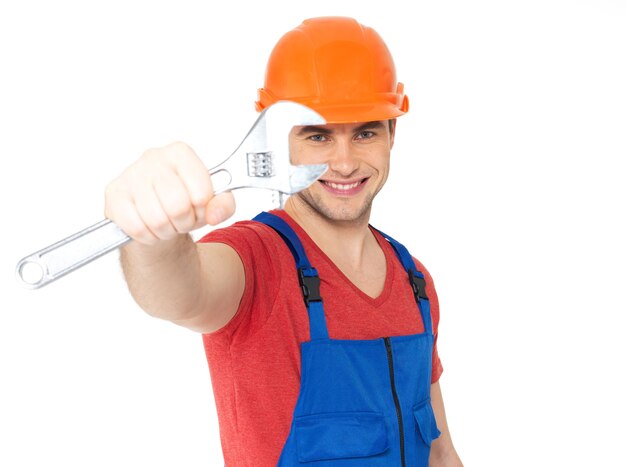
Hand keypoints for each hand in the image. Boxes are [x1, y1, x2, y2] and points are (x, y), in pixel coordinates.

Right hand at [104, 142, 234, 244]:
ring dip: (166, 231)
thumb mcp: (211, 203)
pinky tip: (150, 227)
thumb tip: (215, 214)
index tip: (198, 208)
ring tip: (166, 223)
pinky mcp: (114, 194)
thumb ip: (223, 205)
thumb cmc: (183, 203)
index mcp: (180, 153)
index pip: (201, 192)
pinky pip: (136, 228)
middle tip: (181, 219)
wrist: (154, 214)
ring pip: (156, 220)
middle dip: (184, 222)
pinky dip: (148, 236)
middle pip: (178, 206)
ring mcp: (130, 174)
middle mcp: (153, 157)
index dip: (203, 209)